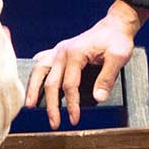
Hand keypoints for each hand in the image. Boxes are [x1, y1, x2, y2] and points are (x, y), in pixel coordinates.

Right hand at [26, 0, 144, 128]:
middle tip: (54, 123)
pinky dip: (35, 74)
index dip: (71, 104)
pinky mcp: (58, 51)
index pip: (70, 85)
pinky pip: (41, 62)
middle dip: (51, 105)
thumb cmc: (117, 40)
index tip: (74, 119)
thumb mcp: (118, 57)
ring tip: (29, 106)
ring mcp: (58, 50)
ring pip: (39, 71)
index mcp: (76, 53)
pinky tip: (32, 84)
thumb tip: (99, 98)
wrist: (115, 25)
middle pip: (51, 82)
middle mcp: (62, 52)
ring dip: (33, 89)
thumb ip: (107, 77)